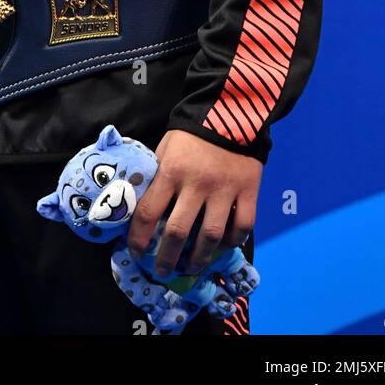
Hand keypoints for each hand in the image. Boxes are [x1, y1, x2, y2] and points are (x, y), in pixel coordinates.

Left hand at [126, 129, 261, 279]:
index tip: (136, 251)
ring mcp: (224, 189)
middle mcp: (196, 184)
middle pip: (178, 231)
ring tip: (191, 267)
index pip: (148, 212)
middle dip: (167, 257)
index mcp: (170, 171)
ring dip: (198, 258)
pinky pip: (242, 226)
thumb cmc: (191, 134)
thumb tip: (142, 206)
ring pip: (210, 236)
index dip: (138, 237)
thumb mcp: (165, 148)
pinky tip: (223, 247)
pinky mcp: (248, 191)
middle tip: (162, 271)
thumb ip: (157, 176)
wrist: (230, 113)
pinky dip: (233, 241)